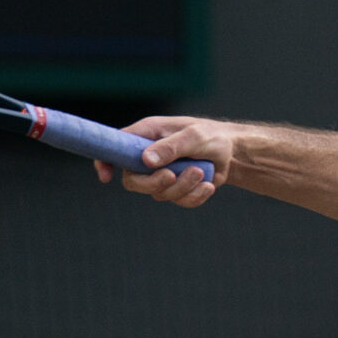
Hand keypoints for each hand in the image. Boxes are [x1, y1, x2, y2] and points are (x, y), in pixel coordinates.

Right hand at [96, 116, 231, 208]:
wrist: (232, 152)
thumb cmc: (210, 136)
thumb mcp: (193, 136)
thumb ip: (170, 147)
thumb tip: (146, 160)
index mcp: (145, 136)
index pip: (115, 149)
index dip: (105, 162)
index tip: (106, 176)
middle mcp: (149, 157)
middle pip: (133, 181)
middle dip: (153, 183)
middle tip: (172, 176)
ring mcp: (162, 175)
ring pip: (159, 194)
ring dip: (182, 187)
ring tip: (201, 172)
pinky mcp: (177, 189)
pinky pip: (179, 202)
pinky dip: (195, 196)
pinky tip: (208, 185)